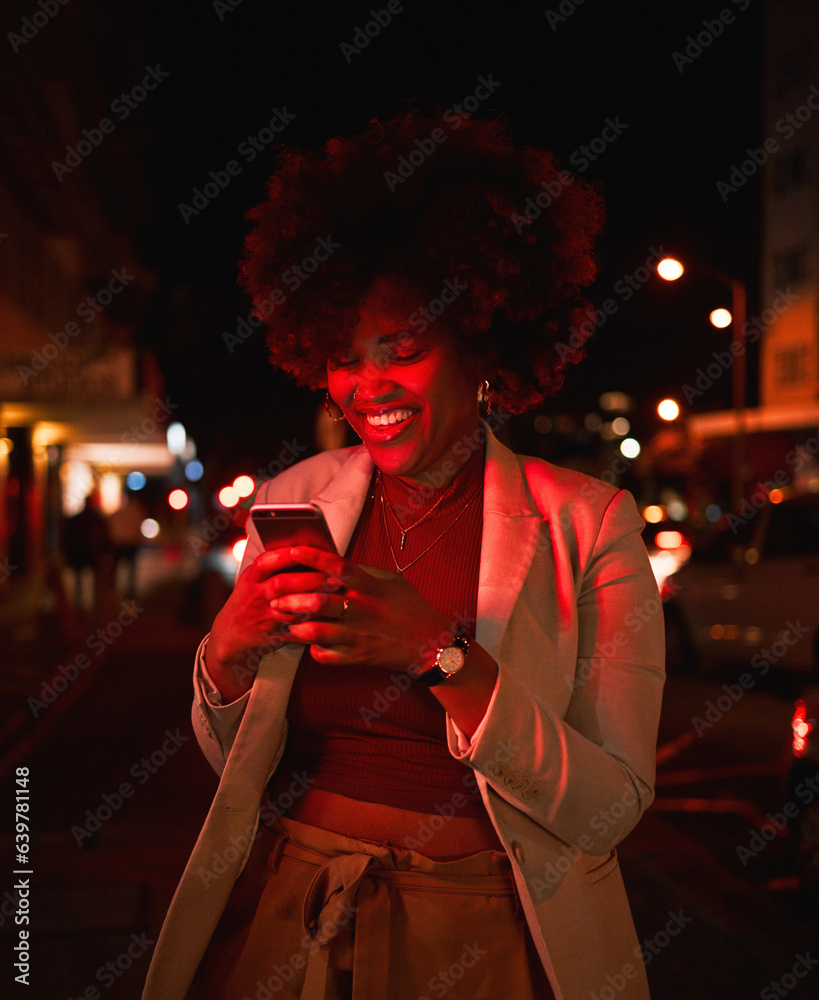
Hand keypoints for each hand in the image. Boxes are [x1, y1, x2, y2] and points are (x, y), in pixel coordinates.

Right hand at [206, 547, 347, 700]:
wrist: (230, 635)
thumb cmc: (250, 601)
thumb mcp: (253, 580)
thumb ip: (275, 566)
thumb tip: (310, 550)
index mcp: (251, 577)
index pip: (267, 562)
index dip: (286, 555)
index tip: (309, 550)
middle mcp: (255, 595)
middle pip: (282, 583)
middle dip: (310, 578)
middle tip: (335, 576)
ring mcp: (263, 615)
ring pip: (290, 607)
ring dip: (315, 600)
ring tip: (337, 595)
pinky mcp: (272, 633)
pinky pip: (294, 627)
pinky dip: (313, 621)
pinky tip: (330, 615)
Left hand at [271, 546, 452, 671]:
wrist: (431, 645)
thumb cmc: (412, 608)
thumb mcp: (393, 582)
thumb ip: (365, 573)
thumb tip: (338, 563)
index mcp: (370, 588)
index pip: (338, 568)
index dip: (313, 558)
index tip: (292, 551)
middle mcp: (362, 610)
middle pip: (320, 602)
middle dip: (292, 598)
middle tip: (273, 595)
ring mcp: (359, 636)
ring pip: (318, 632)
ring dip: (297, 626)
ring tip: (285, 621)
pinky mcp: (358, 657)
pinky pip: (328, 656)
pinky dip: (314, 650)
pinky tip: (309, 643)